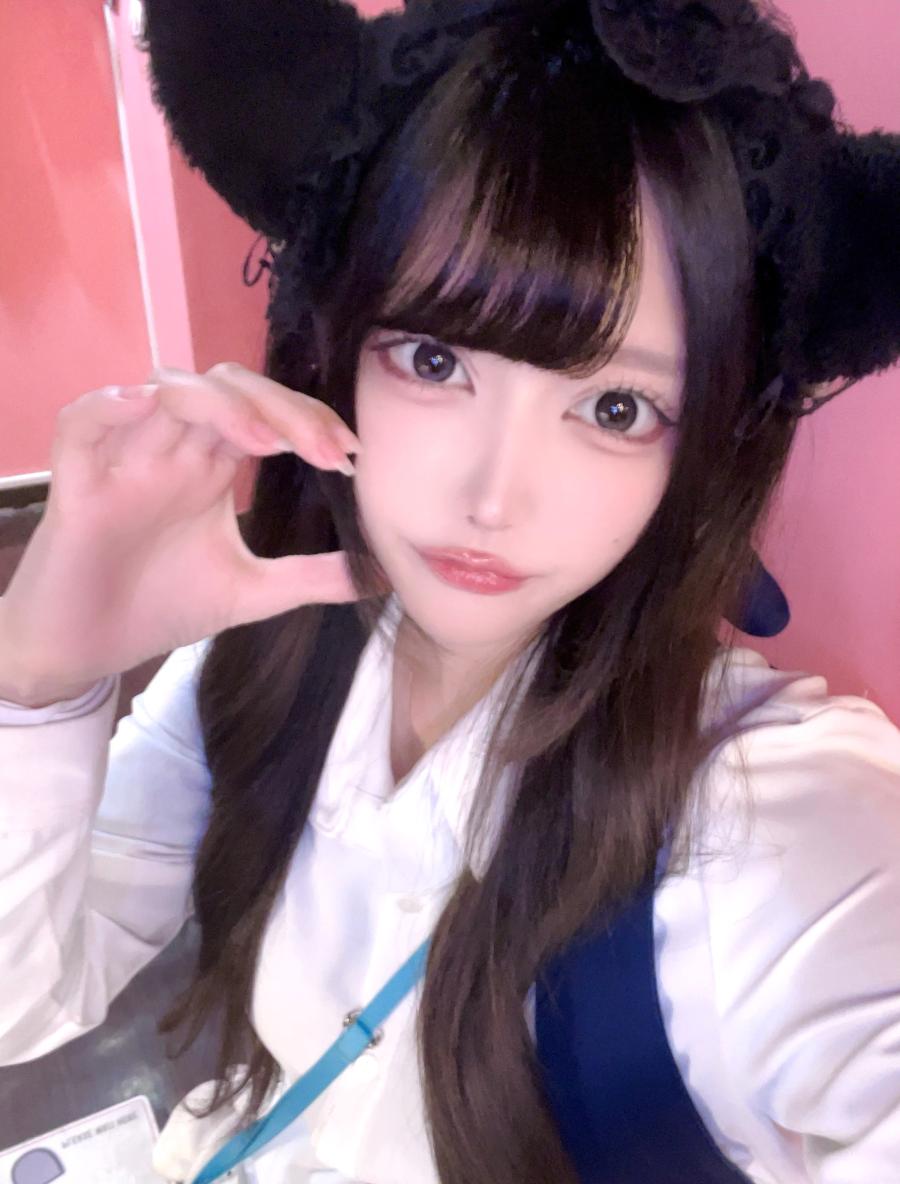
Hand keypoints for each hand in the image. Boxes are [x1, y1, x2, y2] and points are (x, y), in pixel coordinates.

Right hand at [0, 361, 363, 703]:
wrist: (87, 651)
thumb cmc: (160, 607)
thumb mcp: (252, 592)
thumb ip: (313, 577)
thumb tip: (382, 574)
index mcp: (212, 465)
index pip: (264, 412)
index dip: (308, 419)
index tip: (351, 455)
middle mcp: (172, 448)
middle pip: (225, 386)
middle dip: (279, 406)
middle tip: (325, 448)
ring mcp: (125, 458)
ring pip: (165, 389)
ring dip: (218, 404)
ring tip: (264, 442)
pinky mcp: (76, 482)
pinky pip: (82, 420)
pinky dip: (112, 406)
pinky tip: (149, 413)